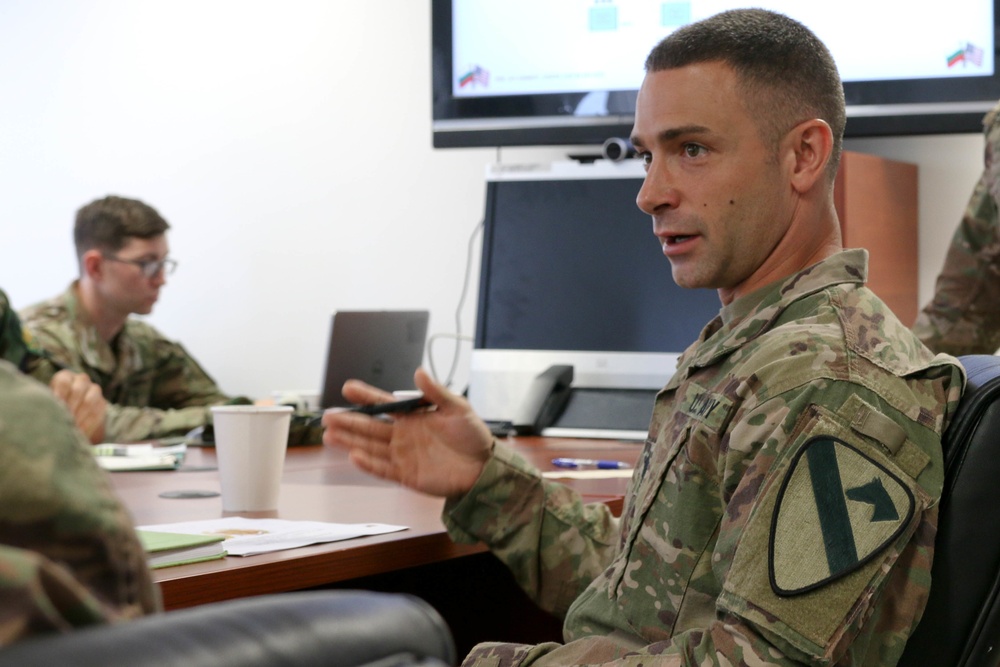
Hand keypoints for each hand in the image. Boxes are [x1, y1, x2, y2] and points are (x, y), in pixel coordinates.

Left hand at [49, 370, 106, 443]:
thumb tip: (42, 414)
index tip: (55, 408)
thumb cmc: (55, 407)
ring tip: (71, 427)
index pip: (63, 382)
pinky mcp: (101, 403)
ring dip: (79, 416)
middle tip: (63, 420)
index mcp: (65, 377)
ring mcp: (94, 391)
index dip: (58, 395)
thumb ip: (48, 404)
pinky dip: (88, 424)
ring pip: (89, 402)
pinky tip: (80, 431)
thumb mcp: (49, 402)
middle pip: (77, 391)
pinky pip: (97, 413)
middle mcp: (81, 380)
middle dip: (69, 408)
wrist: (73, 413)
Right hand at [323, 368, 492, 498]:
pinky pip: (382, 469)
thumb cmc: (472, 436)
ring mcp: (402, 455)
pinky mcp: (406, 475)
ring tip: (329, 435)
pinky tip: (353, 456)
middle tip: (328, 415)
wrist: (484, 467)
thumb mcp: (457, 408)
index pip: (383, 404)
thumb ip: (435, 392)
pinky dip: (367, 464)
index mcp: (413, 416)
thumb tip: (418, 372)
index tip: (348, 388)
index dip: (366, 396)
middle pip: (370, 427)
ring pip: (370, 447)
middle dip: (348, 421)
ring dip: (350, 441)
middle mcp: (402, 435)